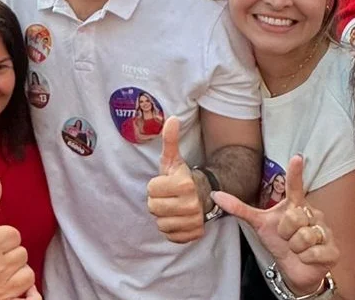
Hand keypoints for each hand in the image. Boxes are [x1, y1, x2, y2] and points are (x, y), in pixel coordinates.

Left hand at [146, 117, 206, 243]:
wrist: (203, 196)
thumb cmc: (181, 177)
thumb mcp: (173, 159)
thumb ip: (170, 140)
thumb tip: (172, 118)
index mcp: (184, 184)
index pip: (151, 190)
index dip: (155, 186)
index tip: (165, 184)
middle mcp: (191, 204)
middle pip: (153, 208)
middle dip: (157, 202)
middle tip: (168, 196)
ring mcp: (194, 221)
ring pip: (161, 224)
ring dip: (163, 216)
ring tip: (172, 207)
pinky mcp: (194, 234)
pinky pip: (171, 236)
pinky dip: (171, 229)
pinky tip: (177, 219)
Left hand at [212, 156, 337, 295]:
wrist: (295, 269)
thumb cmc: (280, 242)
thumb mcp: (258, 224)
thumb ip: (239, 209)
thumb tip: (215, 194)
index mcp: (296, 205)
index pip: (295, 187)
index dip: (296, 173)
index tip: (297, 157)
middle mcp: (313, 214)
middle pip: (293, 218)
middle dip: (285, 232)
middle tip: (287, 238)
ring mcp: (325, 231)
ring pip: (303, 237)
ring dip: (295, 247)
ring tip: (297, 248)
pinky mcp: (333, 250)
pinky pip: (313, 252)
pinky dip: (305, 258)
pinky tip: (307, 257)